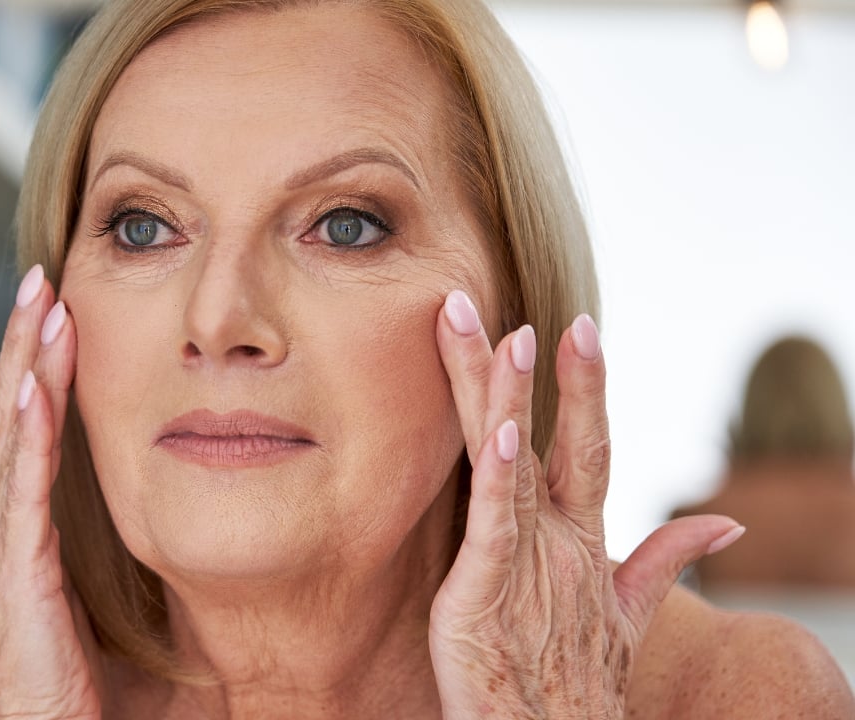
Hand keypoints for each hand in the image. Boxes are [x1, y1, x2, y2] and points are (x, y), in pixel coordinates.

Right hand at [0, 266, 101, 719]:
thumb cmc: (32, 668)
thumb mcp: (23, 586)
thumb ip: (9, 531)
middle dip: (2, 341)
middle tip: (27, 276)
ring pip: (8, 437)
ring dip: (23, 365)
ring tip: (42, 304)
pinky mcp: (20, 571)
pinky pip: (25, 490)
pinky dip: (26, 434)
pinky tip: (33, 388)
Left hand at [427, 290, 743, 717]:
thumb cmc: (574, 683)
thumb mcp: (626, 616)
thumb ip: (665, 561)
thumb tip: (727, 524)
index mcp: (582, 541)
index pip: (589, 449)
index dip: (586, 388)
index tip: (580, 325)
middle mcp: (559, 541)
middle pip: (550, 440)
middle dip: (544, 372)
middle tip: (540, 307)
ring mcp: (526, 562)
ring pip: (514, 465)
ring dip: (509, 398)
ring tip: (509, 335)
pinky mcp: (487, 590)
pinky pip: (496, 525)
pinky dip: (502, 479)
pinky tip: (502, 435)